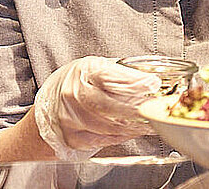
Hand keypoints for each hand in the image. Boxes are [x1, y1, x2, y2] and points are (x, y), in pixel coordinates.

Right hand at [32, 56, 160, 159]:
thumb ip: (121, 74)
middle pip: (112, 106)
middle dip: (139, 109)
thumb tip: (152, 81)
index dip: (134, 82)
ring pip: (112, 127)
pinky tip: (133, 130)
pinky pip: (106, 139)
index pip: (111, 77)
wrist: (52, 104)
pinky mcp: (74, 138)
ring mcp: (72, 118)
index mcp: (83, 72)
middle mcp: (73, 95)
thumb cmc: (78, 83)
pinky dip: (124, 136)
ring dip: (136, 126)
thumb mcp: (96, 68)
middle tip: (156, 110)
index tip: (153, 84)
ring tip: (150, 122)